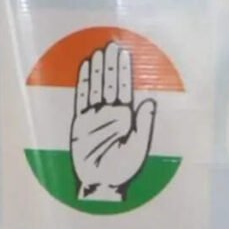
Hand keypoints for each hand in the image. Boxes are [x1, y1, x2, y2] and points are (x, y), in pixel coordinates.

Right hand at [70, 42, 155, 201]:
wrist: (100, 183)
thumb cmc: (122, 169)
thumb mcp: (139, 147)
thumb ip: (144, 124)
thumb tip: (149, 100)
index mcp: (125, 117)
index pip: (124, 87)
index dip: (123, 70)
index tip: (123, 52)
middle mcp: (109, 113)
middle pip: (109, 83)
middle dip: (110, 65)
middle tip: (110, 44)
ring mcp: (92, 116)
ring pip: (95, 88)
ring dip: (96, 71)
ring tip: (97, 52)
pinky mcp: (78, 123)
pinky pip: (80, 99)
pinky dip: (82, 84)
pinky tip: (84, 70)